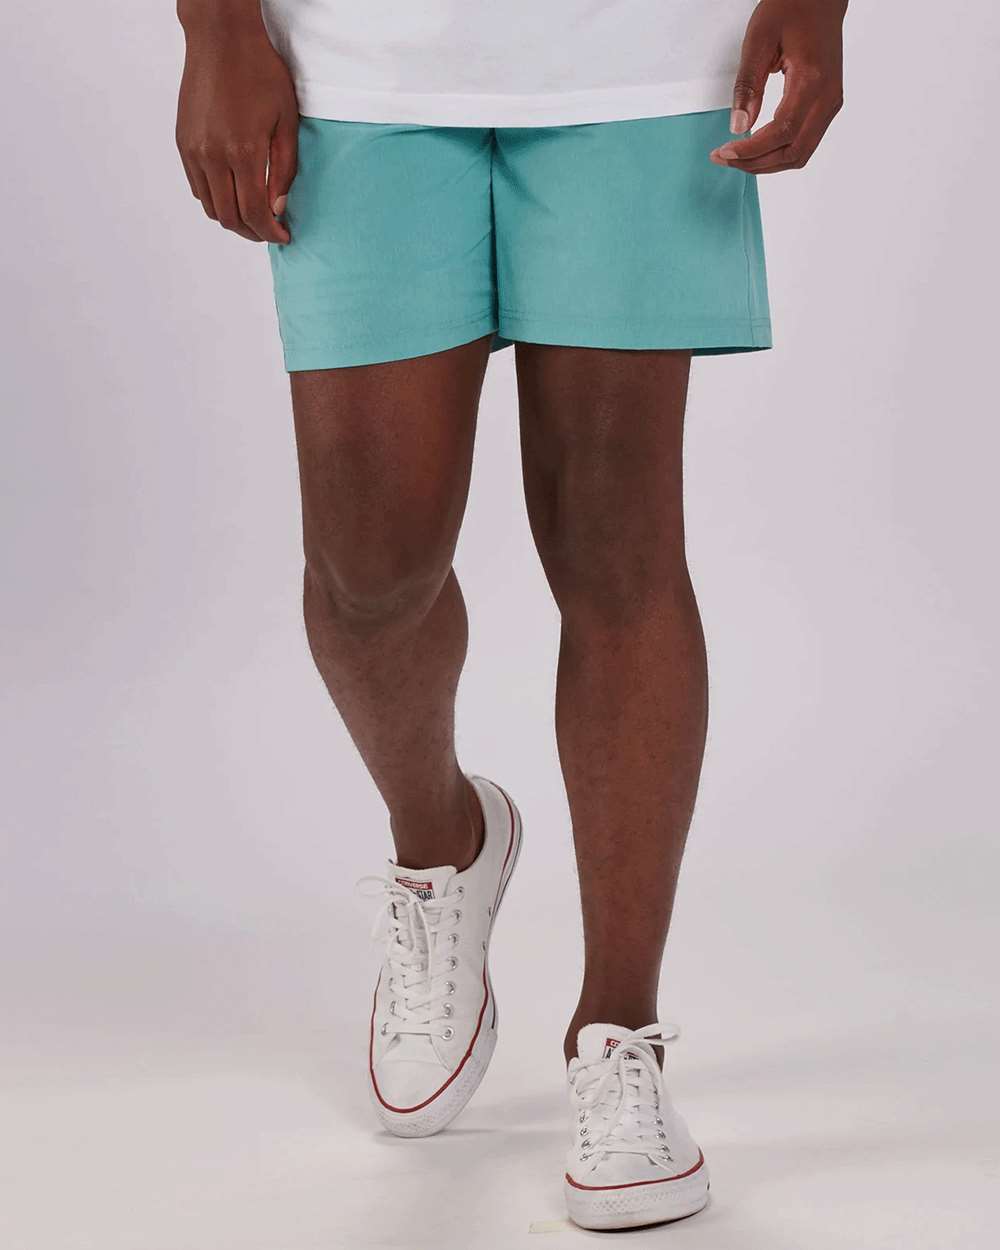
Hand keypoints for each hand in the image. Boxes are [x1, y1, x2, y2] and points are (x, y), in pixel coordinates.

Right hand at [176, 7, 297, 241]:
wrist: (221, 39)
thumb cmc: (260, 73)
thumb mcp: (287, 121)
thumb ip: (284, 170)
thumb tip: (278, 207)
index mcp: (242, 152)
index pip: (255, 213)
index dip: (271, 233)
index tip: (283, 236)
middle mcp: (212, 156)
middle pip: (229, 218)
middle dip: (252, 232)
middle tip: (270, 230)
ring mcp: (193, 150)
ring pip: (211, 207)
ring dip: (232, 218)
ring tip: (253, 214)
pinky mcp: (182, 143)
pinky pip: (197, 187)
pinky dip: (216, 199)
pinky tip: (233, 192)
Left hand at [710, 0, 846, 174]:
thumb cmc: (791, 9)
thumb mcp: (759, 40)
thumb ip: (748, 85)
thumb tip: (739, 126)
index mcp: (812, 80)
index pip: (781, 131)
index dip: (751, 150)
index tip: (724, 152)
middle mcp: (828, 97)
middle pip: (793, 152)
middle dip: (756, 163)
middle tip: (725, 158)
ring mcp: (831, 103)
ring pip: (800, 154)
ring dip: (767, 163)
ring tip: (737, 157)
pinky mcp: (828, 105)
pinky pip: (805, 143)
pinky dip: (779, 152)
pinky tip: (757, 148)